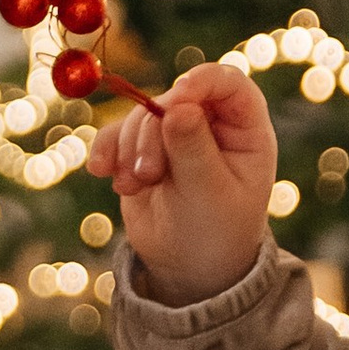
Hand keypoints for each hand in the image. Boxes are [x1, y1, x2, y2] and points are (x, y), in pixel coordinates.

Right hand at [88, 65, 276, 307]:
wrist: (189, 268)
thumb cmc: (214, 232)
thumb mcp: (209, 193)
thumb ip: (194, 149)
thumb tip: (178, 106)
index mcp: (245, 130)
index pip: (227, 82)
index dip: (201, 81)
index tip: (176, 100)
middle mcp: (211, 124)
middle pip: (174, 98)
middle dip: (152, 132)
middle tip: (148, 173)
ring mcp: (174, 134)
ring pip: (141, 115)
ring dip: (129, 147)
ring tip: (135, 185)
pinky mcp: (141, 149)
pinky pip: (116, 133)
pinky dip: (107, 150)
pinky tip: (103, 173)